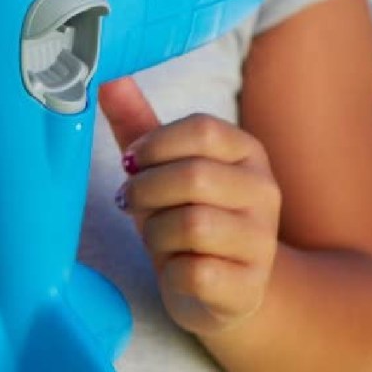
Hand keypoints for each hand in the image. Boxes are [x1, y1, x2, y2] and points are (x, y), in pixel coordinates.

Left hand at [98, 77, 281, 335]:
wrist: (225, 292)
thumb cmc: (188, 218)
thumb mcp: (165, 169)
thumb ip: (139, 125)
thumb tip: (106, 79)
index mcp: (247, 152)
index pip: (202, 129)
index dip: (154, 144)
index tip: (130, 162)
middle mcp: (264, 192)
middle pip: (193, 177)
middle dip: (145, 191)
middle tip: (127, 202)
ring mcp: (262, 241)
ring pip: (193, 225)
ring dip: (155, 233)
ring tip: (156, 238)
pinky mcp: (249, 287)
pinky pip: (197, 271)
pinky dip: (172, 272)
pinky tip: (175, 270)